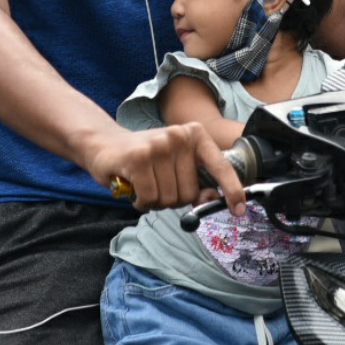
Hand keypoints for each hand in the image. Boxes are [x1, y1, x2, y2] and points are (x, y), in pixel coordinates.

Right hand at [89, 123, 245, 215]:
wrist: (105, 144)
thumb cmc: (145, 159)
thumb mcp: (175, 165)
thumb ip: (195, 180)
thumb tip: (211, 199)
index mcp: (195, 135)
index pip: (220, 165)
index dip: (232, 189)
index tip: (239, 209)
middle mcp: (179, 136)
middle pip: (190, 193)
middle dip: (173, 199)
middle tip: (158, 186)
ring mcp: (159, 145)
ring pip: (169, 198)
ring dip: (155, 201)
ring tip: (145, 184)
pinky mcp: (138, 158)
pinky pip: (149, 198)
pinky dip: (142, 202)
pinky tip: (135, 189)